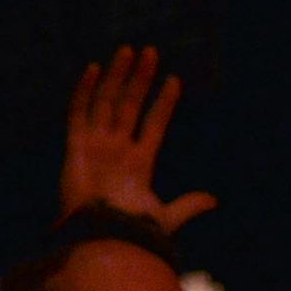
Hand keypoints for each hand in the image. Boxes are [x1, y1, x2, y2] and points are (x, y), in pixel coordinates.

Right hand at [58, 45, 217, 231]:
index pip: (154, 124)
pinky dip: (84, 91)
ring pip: (107, 102)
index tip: (175, 81)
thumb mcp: (166, 217)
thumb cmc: (133, 232)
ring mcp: (96, 146)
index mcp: (138, 164)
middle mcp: (116, 150)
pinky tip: (94, 69)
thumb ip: (188, 205)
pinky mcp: (75, 147)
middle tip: (151, 51)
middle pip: (130, 105)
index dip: (164, 103)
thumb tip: (214, 200)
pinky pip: (78, 113)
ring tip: (130, 50)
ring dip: (118, 76)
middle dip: (140, 79)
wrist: (104, 239)